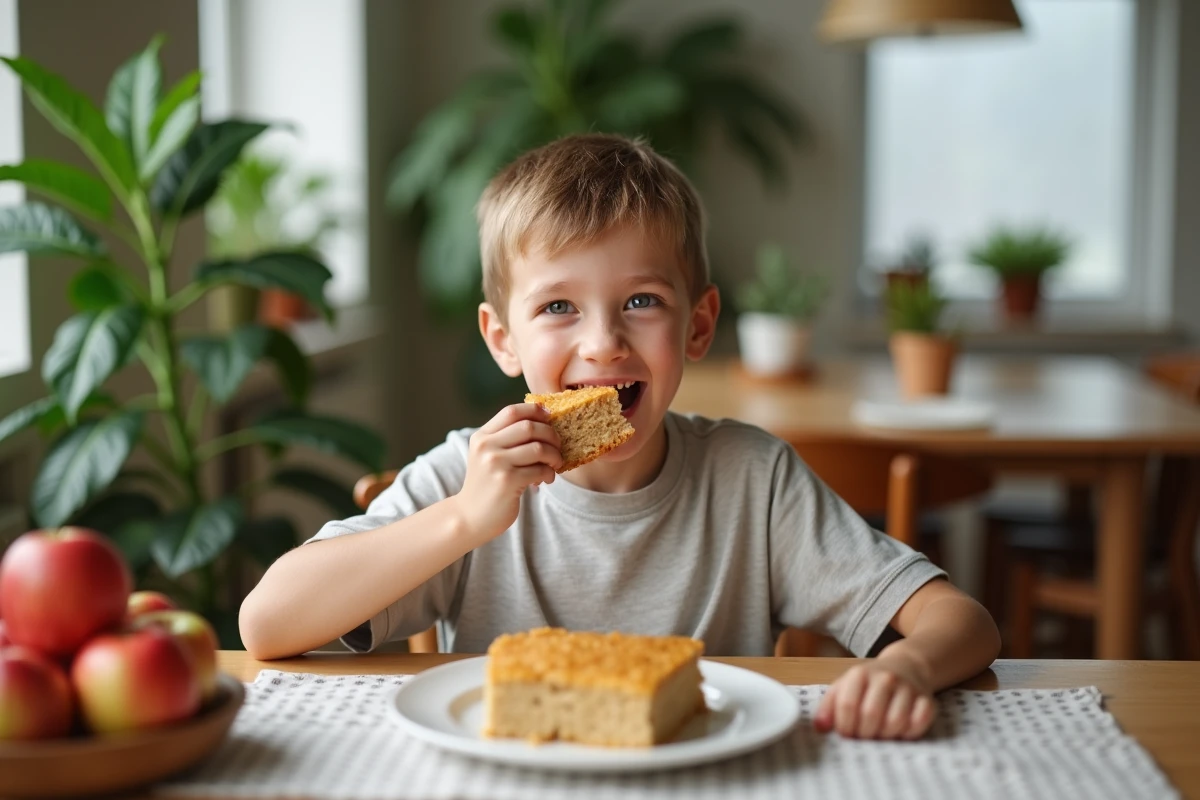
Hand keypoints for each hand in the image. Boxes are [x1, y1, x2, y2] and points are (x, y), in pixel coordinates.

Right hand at [453, 403, 561, 542]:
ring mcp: (496, 464)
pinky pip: (540, 469)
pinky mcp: (508, 481)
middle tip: (557, 447)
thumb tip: (544, 420)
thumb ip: (506, 438)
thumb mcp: (487, 455)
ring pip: (539, 448)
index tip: (550, 419)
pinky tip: (546, 479)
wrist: (470, 517)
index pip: (512, 411)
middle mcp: (486, 446)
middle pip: (529, 427)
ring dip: (554, 456)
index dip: (536, 411)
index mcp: (482, 436)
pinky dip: (549, 473)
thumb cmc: (487, 484)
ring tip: (554, 464)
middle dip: (551, 435)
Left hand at [814, 654, 936, 739]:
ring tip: (880, 732)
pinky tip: (901, 729)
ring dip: (886, 735)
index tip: (846, 733)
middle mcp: (885, 678)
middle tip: (864, 735)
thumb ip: (828, 706)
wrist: (905, 666)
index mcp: (860, 674)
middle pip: (870, 715)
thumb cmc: (869, 683)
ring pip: (895, 722)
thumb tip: (820, 728)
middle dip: (864, 733)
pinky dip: (909, 732)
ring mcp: (908, 688)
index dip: (844, 726)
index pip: (847, 706)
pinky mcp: (927, 700)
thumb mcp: (844, 687)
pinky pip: (919, 723)